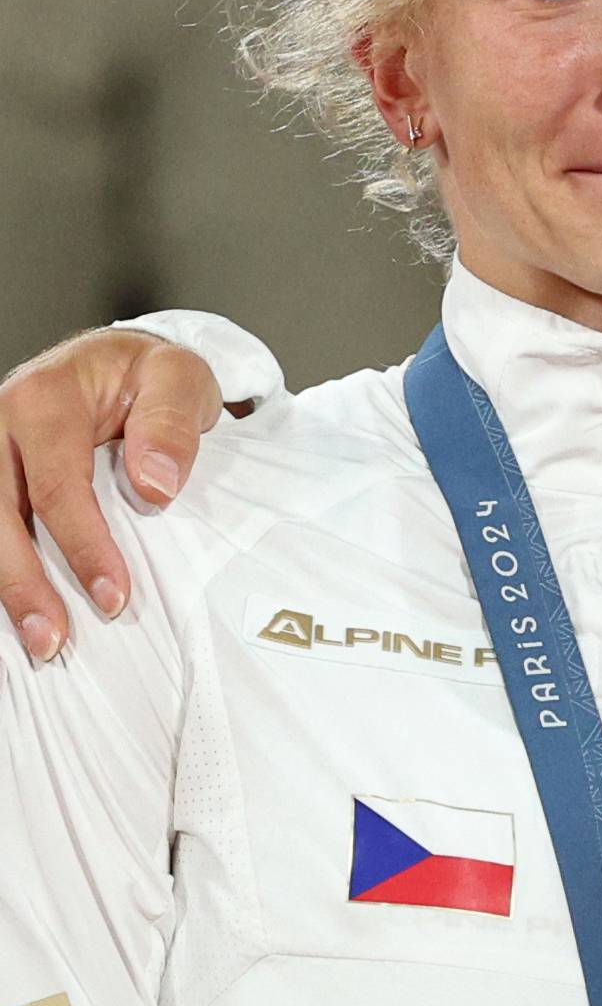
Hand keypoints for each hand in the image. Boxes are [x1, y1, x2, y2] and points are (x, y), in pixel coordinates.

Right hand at [0, 326, 221, 659]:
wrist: (120, 362)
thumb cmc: (148, 376)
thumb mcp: (179, 377)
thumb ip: (171, 423)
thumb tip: (154, 485)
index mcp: (45, 398)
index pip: (57, 485)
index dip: (82, 547)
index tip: (113, 597)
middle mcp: (2, 423)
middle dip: (22, 583)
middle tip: (53, 640)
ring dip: (4, 587)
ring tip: (38, 642)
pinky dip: (1, 572)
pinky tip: (16, 618)